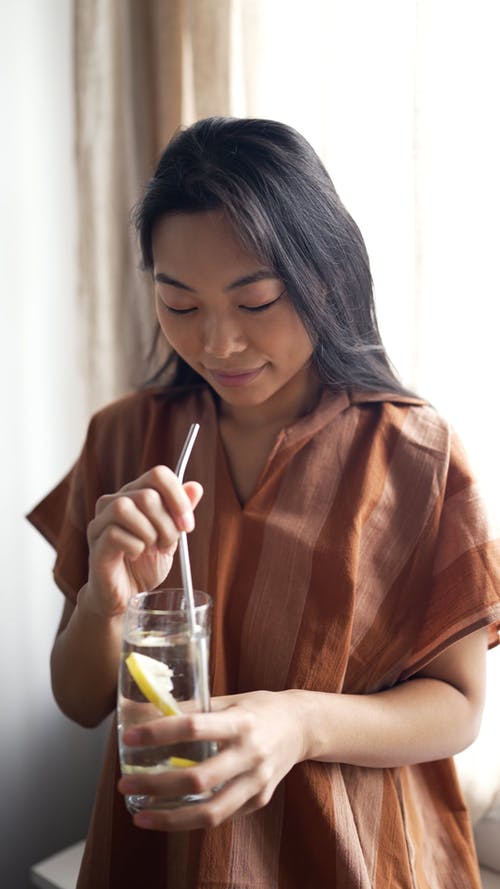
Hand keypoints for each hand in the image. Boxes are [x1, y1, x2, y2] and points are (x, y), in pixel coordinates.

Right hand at [83, 466, 202, 616]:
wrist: (125, 597)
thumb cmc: (144, 566)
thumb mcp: (171, 537)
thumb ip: (180, 511)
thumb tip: (195, 487)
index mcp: (134, 495)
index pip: (158, 475)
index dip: (178, 498)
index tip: (188, 525)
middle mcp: (114, 502)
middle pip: (147, 494)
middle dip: (166, 523)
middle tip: (166, 544)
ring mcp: (100, 522)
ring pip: (125, 508)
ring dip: (148, 533)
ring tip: (150, 549)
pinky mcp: (95, 543)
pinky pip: (115, 533)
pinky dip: (134, 547)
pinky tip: (135, 555)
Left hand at [117, 690, 306, 830]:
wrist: (302, 727)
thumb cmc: (257, 708)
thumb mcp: (227, 699)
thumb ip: (191, 709)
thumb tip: (143, 711)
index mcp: (240, 721)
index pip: (193, 727)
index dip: (158, 733)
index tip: (129, 738)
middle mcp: (250, 754)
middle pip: (198, 778)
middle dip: (156, 785)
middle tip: (124, 784)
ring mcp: (257, 782)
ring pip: (210, 812)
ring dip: (169, 818)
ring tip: (139, 816)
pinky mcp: (260, 801)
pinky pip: (221, 817)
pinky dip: (190, 821)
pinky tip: (168, 817)